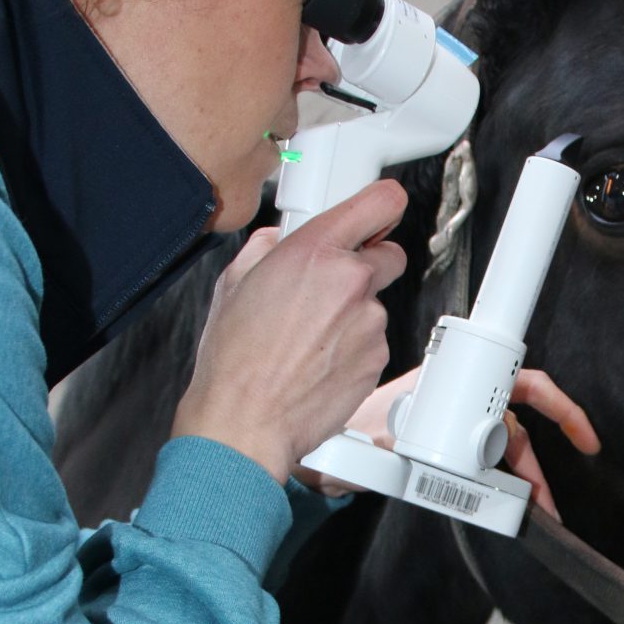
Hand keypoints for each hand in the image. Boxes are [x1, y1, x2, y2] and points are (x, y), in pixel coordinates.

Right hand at [172, 182, 407, 481]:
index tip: (379, 213)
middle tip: (331, 286)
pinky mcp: (377, 358)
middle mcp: (350, 281)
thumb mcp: (234, 283)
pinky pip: (373, 341)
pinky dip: (353, 347)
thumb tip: (277, 242)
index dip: (382, 207)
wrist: (246, 420)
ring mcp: (369, 322)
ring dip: (353, 314)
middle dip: (366, 265)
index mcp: (315, 251)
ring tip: (308, 338)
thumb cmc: (235, 360)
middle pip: (389, 254)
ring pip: (376, 304)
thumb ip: (266, 249)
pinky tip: (317, 360)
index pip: (381, 203)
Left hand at [297, 367, 599, 516]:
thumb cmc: (345, 433)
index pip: (518, 386)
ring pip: (501, 454)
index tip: (581, 436)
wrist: (318, 457)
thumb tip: (444, 463)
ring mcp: (450, 433)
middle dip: (540, 463)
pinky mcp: (443, 458)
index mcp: (451, 387)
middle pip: (516, 428)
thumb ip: (417, 446)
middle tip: (552, 500)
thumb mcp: (385, 435)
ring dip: (521, 483)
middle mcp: (455, 407)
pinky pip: (481, 473)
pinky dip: (497, 491)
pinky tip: (505, 511)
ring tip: (533, 513)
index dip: (556, 407)